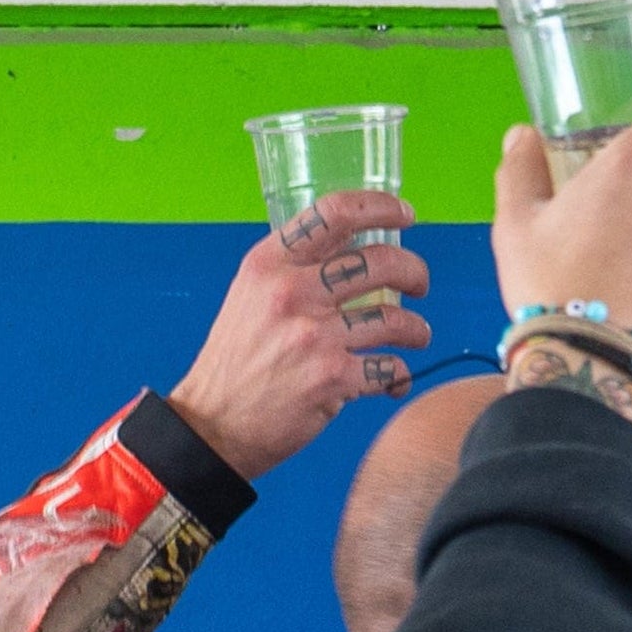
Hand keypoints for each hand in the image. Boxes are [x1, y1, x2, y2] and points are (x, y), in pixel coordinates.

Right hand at [165, 205, 428, 476]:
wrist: (212, 424)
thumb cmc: (238, 358)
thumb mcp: (252, 295)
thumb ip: (297, 268)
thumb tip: (356, 245)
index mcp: (269, 264)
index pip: (335, 213)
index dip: (381, 207)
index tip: (405, 214)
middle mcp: (291, 292)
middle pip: (381, 261)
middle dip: (415, 272)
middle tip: (419, 284)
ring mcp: (313, 335)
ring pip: (397, 318)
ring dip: (417, 329)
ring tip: (414, 336)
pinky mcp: (332, 378)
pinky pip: (391, 368)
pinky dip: (400, 375)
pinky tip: (393, 380)